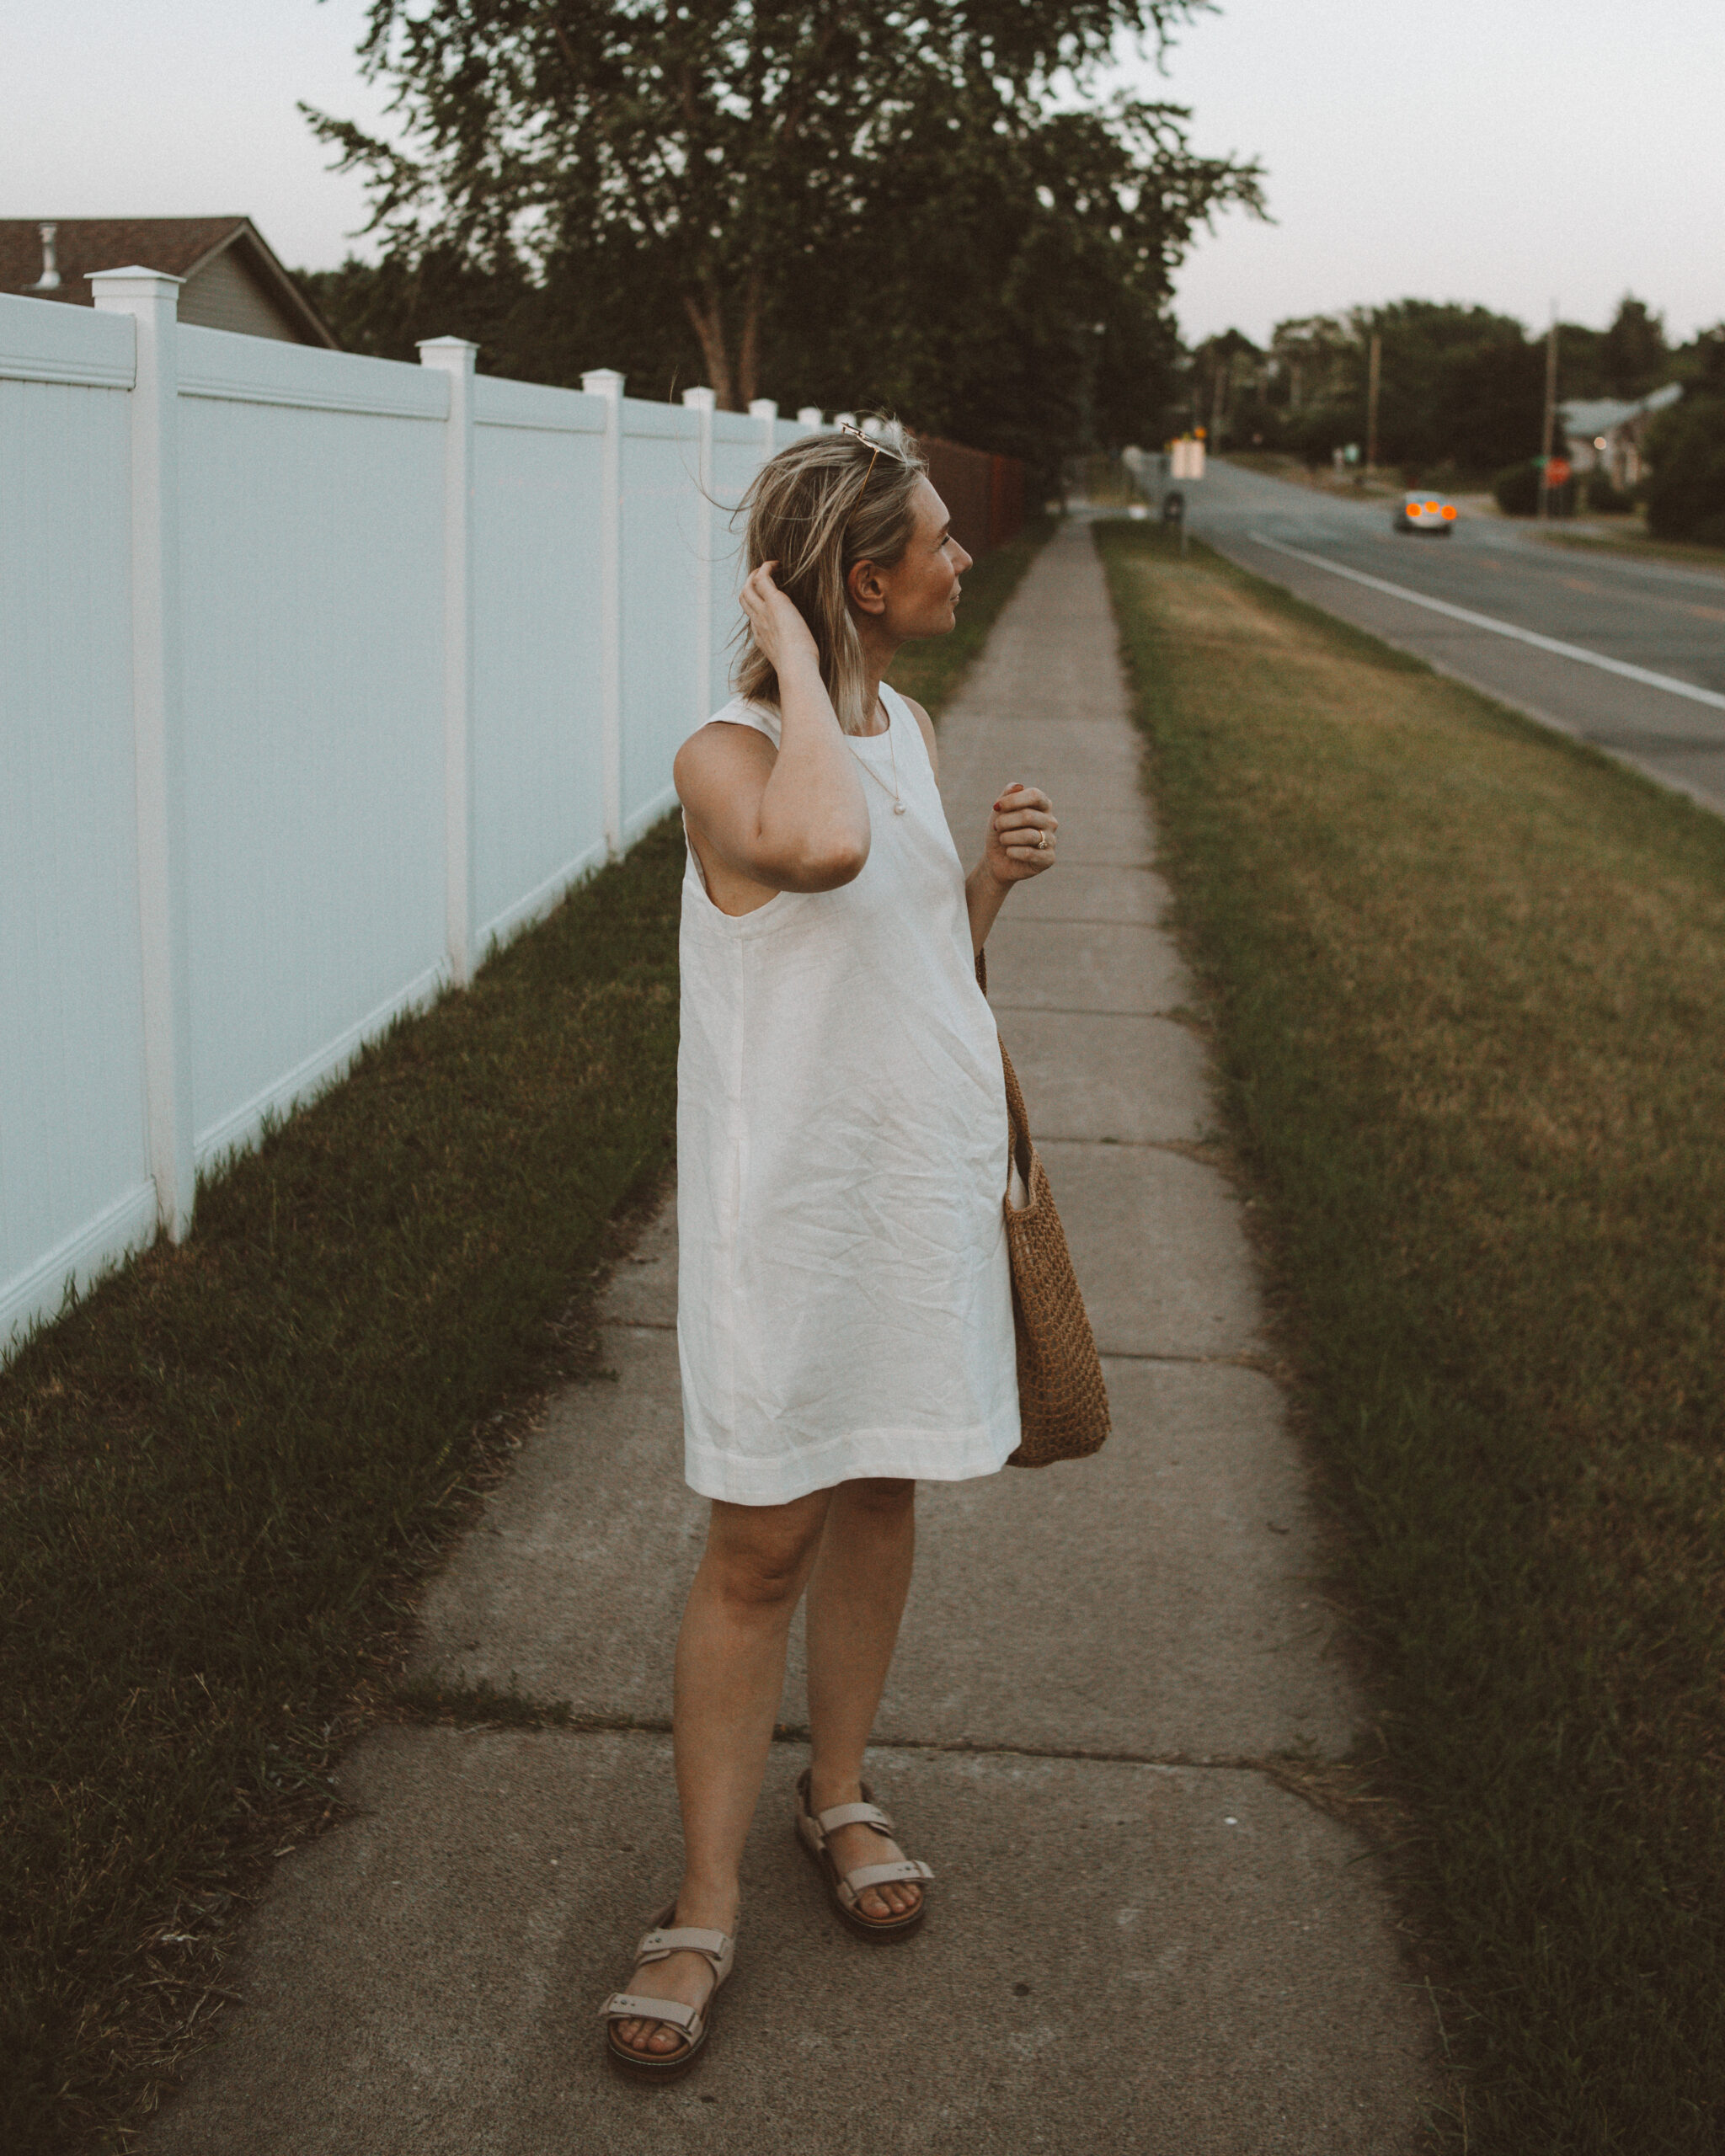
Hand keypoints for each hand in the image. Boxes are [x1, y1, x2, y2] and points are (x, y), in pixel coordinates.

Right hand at [739, 560, 820, 678]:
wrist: (795, 667)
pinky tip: (776, 564)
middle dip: (750, 584)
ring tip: (769, 567)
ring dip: (756, 574)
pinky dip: (766, 568)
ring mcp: (763, 611)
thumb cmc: (801, 668)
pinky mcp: (774, 602)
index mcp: (761, 636)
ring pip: (748, 587)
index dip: (756, 605)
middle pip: (744, 598)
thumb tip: (808, 658)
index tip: (767, 600)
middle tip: (762, 576)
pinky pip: (762, 578)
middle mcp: (758, 622)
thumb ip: (794, 652)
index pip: (752, 615)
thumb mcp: (793, 659)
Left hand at [985, 782, 1056, 884]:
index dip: (1013, 800)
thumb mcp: (999, 811)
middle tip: (996, 827)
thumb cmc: (1001, 831)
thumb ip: (1007, 794)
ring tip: (1002, 840)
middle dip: (1005, 821)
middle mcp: (1050, 821)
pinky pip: (1029, 853)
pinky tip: (1009, 852)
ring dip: (1007, 837)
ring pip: (1028, 835)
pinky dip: (1013, 852)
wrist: (997, 859)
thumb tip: (1018, 786)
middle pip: (1028, 816)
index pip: (1035, 795)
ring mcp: (1051, 840)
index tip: (996, 807)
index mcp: (1042, 805)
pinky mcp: (1049, 858)